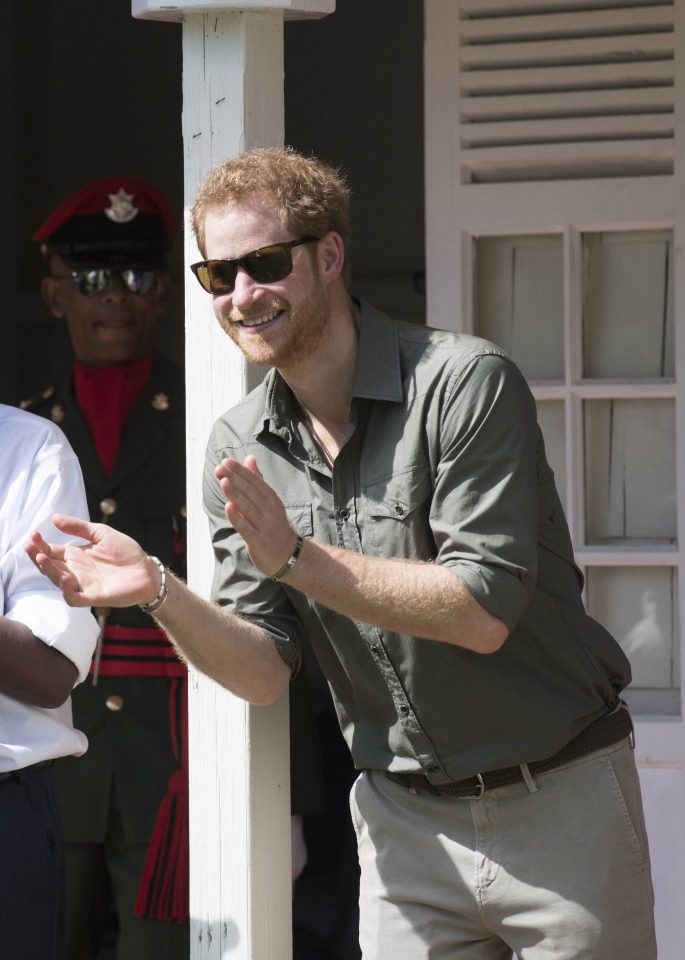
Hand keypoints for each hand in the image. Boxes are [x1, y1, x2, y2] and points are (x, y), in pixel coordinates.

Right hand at [25, 514, 158, 607]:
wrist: (147, 570)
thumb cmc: (125, 552)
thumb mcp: (101, 534)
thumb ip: (79, 527)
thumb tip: (54, 518)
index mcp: (76, 556)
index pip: (51, 551)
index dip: (39, 545)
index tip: (33, 535)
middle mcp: (76, 571)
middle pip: (50, 566)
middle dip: (37, 556)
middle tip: (29, 546)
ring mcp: (83, 585)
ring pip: (57, 581)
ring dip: (48, 571)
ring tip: (42, 558)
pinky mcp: (93, 596)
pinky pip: (73, 598)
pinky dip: (66, 591)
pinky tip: (64, 578)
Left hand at [215, 456, 297, 577]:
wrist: (288, 555)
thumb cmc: (274, 525)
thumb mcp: (269, 501)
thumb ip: (258, 480)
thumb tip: (249, 458)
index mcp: (272, 499)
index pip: (255, 481)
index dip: (241, 471)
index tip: (226, 461)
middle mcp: (270, 510)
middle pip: (251, 492)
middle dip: (235, 479)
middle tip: (220, 468)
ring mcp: (265, 526)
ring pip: (248, 507)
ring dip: (235, 494)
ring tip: (223, 481)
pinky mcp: (258, 541)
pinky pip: (246, 527)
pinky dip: (237, 518)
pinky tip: (228, 507)